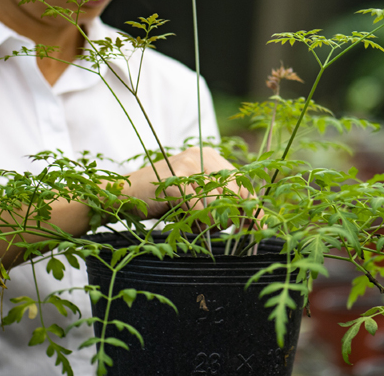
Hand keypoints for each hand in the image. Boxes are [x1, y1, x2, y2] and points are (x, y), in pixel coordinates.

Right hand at [124, 146, 245, 220]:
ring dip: (210, 222)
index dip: (252, 205)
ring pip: (218, 201)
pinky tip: (184, 221)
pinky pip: (199, 208)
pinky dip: (195, 221)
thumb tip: (253, 217)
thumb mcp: (197, 195)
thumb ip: (221, 198)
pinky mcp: (175, 180)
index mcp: (211, 157)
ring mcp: (188, 166)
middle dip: (230, 216)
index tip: (257, 226)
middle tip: (217, 228)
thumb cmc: (165, 199)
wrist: (126, 195)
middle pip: (235, 192)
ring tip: (194, 223)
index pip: (243, 181)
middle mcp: (202, 156)